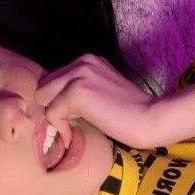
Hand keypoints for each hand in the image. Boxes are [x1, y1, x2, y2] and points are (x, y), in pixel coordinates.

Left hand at [34, 53, 159, 148]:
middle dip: (54, 106)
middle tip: (73, 122)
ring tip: (75, 127)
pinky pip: (51, 113)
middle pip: (43, 86)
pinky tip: (74, 135)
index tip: (74, 118)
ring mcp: (78, 75)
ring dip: (56, 116)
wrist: (151, 118)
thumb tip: (54, 105)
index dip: (59, 100)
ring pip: (43, 97)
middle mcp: (81, 62)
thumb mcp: (102, 92)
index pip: (53, 79)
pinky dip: (61, 128)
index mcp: (88, 60)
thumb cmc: (131, 113)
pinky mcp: (77, 92)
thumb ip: (81, 90)